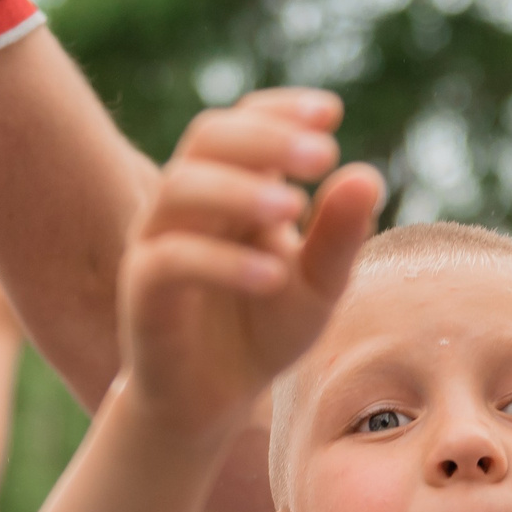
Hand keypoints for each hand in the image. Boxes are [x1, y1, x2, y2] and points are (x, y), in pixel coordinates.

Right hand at [122, 92, 385, 437]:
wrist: (213, 402)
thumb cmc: (263, 332)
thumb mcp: (319, 284)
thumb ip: (340, 234)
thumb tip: (369, 173)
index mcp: (231, 187)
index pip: (244, 123)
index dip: (281, 109)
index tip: (331, 113)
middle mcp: (188, 204)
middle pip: (208, 138)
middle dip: (266, 138)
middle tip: (322, 154)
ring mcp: (157, 242)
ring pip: (181, 188)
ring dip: (240, 189)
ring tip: (294, 207)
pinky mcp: (142, 292)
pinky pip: (170, 260)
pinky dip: (221, 262)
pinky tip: (272, 275)